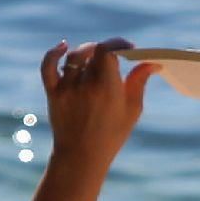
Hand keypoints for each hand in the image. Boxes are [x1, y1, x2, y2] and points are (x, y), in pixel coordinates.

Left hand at [41, 38, 154, 175]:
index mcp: (107, 88)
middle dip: (107, 49)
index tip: (129, 49)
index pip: (108, 50)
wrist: (81, 156)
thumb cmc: (112, 134)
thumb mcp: (132, 110)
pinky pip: (48, 67)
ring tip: (97, 56)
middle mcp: (85, 85)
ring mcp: (67, 88)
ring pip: (74, 56)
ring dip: (87, 51)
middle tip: (115, 56)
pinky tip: (63, 46)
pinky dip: (53, 53)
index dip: (118, 43)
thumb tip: (151, 62)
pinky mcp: (53, 93)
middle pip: (93, 51)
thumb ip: (139, 82)